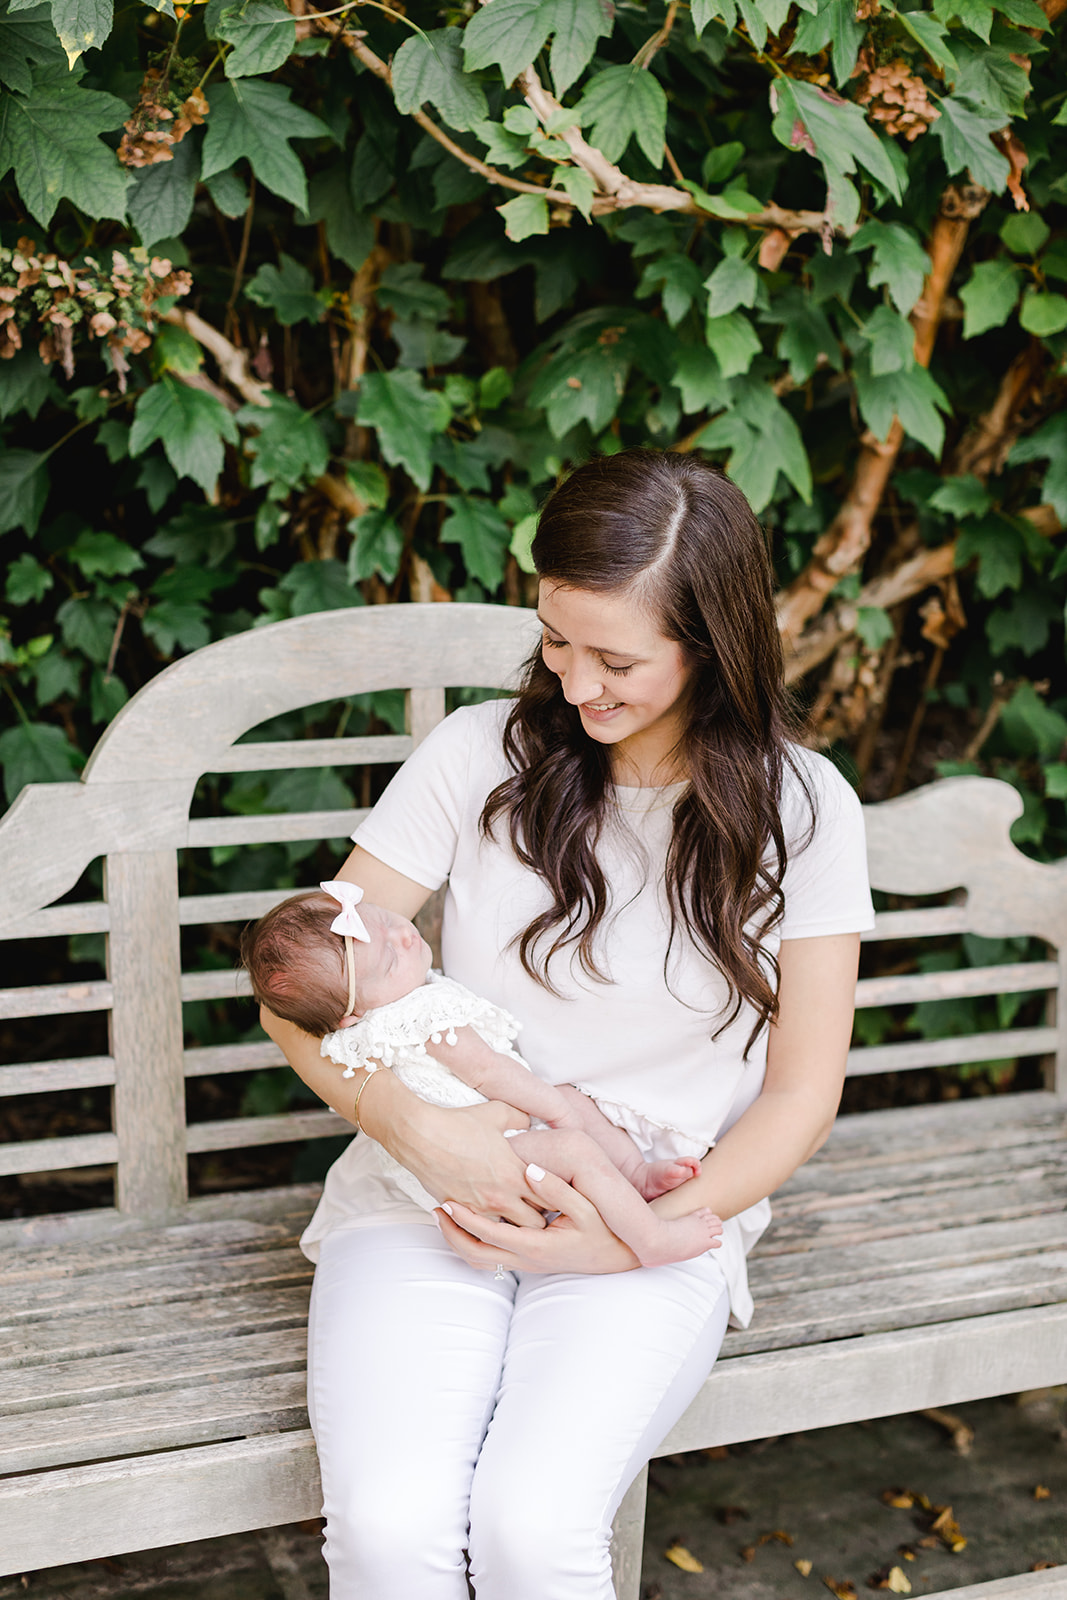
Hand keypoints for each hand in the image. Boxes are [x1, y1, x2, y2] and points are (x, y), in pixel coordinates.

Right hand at [377, 1096, 547, 1228]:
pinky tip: (486, 1215)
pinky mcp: (459, 1212)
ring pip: (508, 1234)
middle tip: (535, 1208)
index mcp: (515, 1175)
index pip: (550, 1199)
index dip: (554, 1198)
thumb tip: (530, 1123)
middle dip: (538, 1218)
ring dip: (512, 1227)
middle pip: (534, 1225)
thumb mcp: (498, 1112)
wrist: (421, 1135)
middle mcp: (501, 1198)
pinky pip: (479, 1231)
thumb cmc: (459, 1123)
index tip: (551, 1193)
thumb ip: (522, 1119)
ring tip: (511, 1215)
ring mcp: (479, 1208)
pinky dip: (486, 1226)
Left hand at [436, 1165, 640, 1275]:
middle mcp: (527, 1258)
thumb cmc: (605, 1231)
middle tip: (436, 1211)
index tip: (447, 1202)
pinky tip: (469, 1226)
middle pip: (476, 1254)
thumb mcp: (587, 1207)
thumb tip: (529, 1170)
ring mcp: (527, 1262)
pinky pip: (492, 1257)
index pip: (490, 1234)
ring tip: (445, 1218)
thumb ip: (557, 1187)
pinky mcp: (529, 1260)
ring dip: (460, 1241)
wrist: (620, 1257)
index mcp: (537, 1245)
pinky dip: (474, 1244)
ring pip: (481, 1260)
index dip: (466, 1220)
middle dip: (452, 1234)